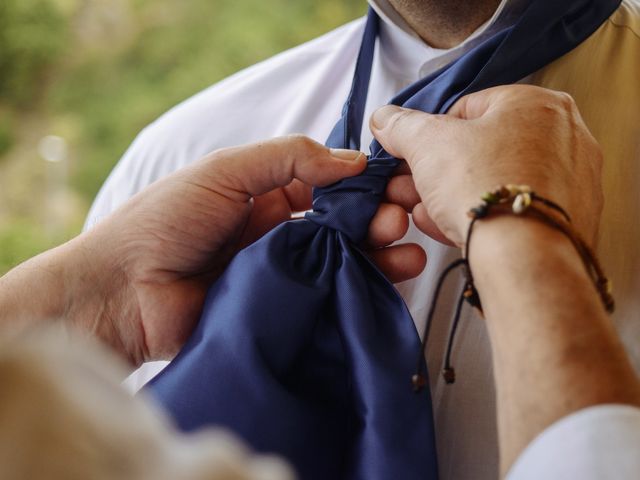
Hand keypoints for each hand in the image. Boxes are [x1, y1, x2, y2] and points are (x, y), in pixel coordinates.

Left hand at [65, 135, 422, 364]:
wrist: (122, 293)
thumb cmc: (165, 222)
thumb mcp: (225, 171)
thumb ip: (288, 158)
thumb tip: (353, 160)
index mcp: (265, 196)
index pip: (327, 185)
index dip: (360, 183)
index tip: (392, 183)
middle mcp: (279, 234)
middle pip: (342, 226)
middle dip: (376, 219)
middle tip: (399, 218)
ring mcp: (283, 275)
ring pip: (342, 263)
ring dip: (379, 255)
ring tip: (408, 252)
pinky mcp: (282, 312)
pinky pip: (327, 301)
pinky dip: (358, 292)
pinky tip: (387, 283)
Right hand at [370, 85, 603, 246]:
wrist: (523, 258)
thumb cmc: (483, 188)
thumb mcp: (427, 144)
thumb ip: (402, 126)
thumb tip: (385, 119)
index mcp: (536, 103)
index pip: (468, 109)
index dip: (432, 136)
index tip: (415, 158)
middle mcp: (565, 135)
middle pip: (483, 148)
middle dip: (441, 171)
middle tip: (414, 188)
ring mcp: (573, 179)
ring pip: (498, 181)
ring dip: (456, 195)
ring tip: (427, 212)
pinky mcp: (571, 219)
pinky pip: (517, 210)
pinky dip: (486, 216)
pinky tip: (454, 228)